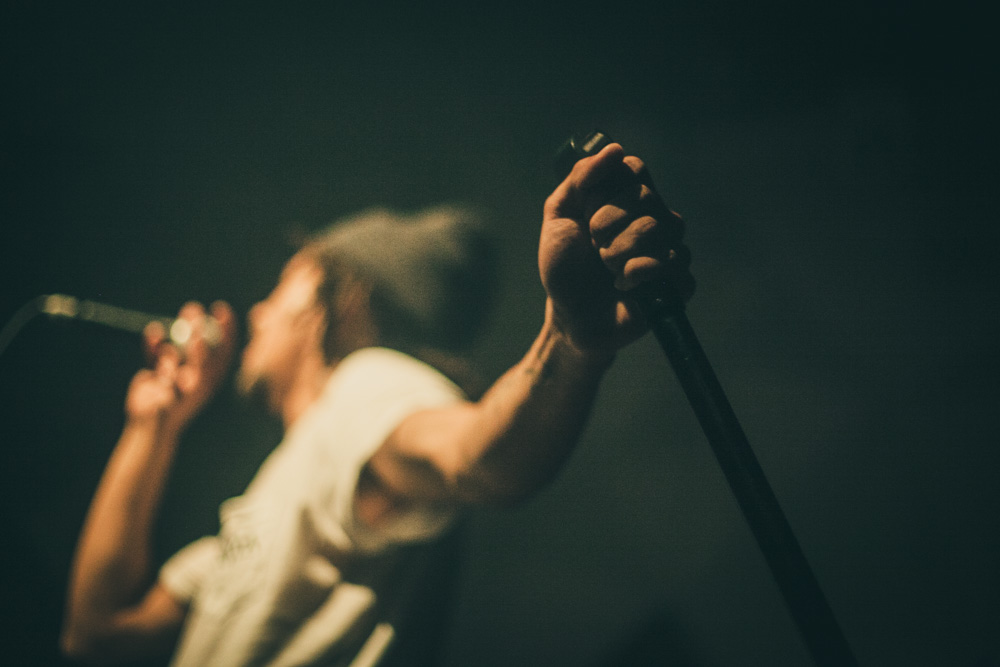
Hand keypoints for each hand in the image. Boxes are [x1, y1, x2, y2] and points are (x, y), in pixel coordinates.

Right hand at [125, 301, 236, 436]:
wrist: (150, 429)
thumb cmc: (174, 410)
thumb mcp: (189, 386)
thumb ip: (195, 365)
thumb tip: (199, 340)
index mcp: (209, 378)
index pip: (222, 350)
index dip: (225, 328)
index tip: (221, 309)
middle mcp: (194, 374)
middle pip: (200, 345)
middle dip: (198, 325)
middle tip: (192, 309)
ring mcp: (174, 374)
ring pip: (178, 347)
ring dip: (178, 330)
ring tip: (178, 315)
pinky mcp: (156, 376)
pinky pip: (155, 355)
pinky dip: (154, 344)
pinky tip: (154, 332)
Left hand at [539, 143, 693, 350]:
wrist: (570, 316)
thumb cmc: (565, 268)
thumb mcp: (559, 218)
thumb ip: (580, 180)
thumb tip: (613, 149)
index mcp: (626, 198)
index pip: (635, 169)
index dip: (608, 190)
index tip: (586, 215)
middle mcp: (653, 218)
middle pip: (647, 197)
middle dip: (607, 225)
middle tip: (594, 247)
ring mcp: (668, 249)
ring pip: (660, 229)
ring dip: (619, 252)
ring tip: (607, 270)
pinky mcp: (677, 282)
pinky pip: (674, 264)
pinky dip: (640, 275)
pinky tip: (625, 287)